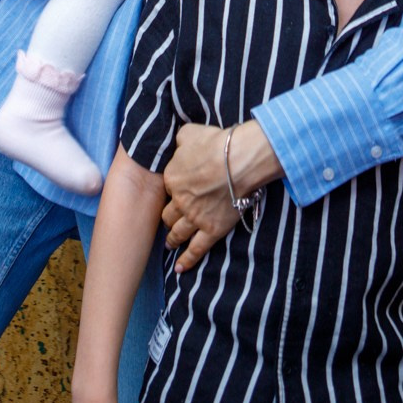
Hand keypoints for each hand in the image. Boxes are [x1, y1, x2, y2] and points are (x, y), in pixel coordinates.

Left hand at [162, 124, 240, 271]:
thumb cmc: (215, 143)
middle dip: (168, 217)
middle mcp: (179, 202)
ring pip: (178, 233)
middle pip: (168, 214)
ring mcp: (195, 218)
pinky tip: (180, 268)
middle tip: (168, 220)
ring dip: (172, 239)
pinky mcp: (212, 230)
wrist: (237, 161)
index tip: (174, 192)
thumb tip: (177, 142)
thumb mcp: (189, 133)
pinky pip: (196, 250)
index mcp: (171, 178)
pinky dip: (187, 260)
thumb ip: (179, 140)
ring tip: (169, 243)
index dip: (171, 190)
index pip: (166, 189)